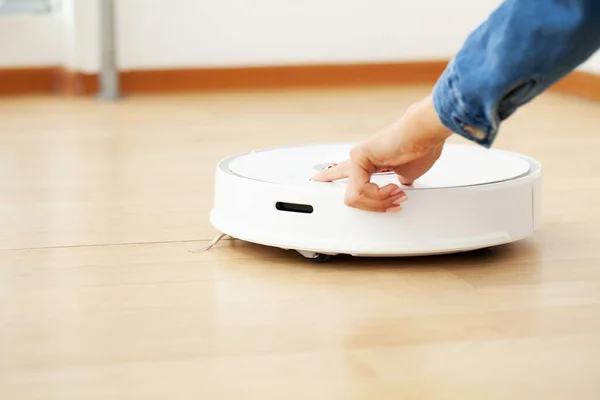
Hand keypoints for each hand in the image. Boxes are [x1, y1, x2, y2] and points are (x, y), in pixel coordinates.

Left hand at [312, 94, 451, 211]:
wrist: (425, 134)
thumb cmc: (420, 148)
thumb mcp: (408, 174)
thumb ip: (397, 182)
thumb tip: (399, 188)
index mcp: (368, 162)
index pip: (342, 171)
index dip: (329, 176)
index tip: (316, 179)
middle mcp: (359, 159)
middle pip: (352, 197)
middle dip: (375, 207)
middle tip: (394, 204)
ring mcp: (357, 158)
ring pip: (355, 198)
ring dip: (380, 202)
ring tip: (397, 195)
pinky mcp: (358, 157)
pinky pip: (361, 190)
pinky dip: (379, 195)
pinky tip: (392, 188)